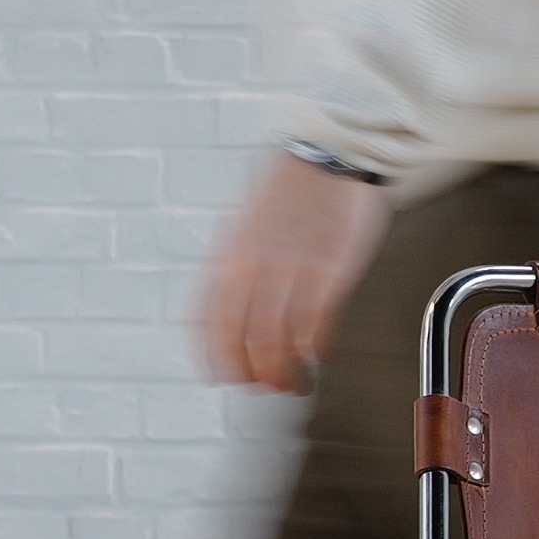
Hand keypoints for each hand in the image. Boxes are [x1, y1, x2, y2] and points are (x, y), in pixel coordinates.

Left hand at [197, 148, 392, 394]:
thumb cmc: (291, 182)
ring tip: (294, 383)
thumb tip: (228, 303)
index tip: (218, 377)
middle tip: (261, 387)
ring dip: (285, 374)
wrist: (331, 150)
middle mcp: (254, 268)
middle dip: (250, 376)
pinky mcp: (330, 274)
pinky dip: (315, 351)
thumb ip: (235, 262)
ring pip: (278, 345)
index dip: (211, 358)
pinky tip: (317, 355)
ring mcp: (293, 273)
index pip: (207, 323)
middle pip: (242, 343)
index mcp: (227, 255)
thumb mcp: (244, 220)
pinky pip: (317, 328)